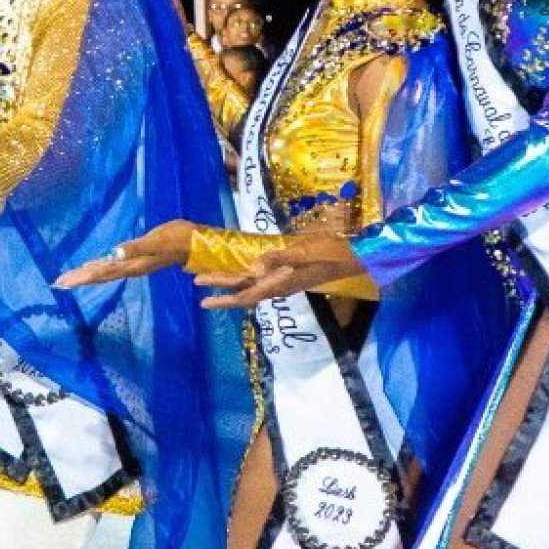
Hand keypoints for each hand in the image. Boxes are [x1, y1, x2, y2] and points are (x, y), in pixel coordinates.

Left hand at [54, 219, 193, 287]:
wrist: (195, 244)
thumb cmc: (178, 239)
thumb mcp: (157, 242)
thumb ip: (136, 248)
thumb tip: (115, 252)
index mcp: (132, 265)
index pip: (100, 273)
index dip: (81, 277)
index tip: (63, 283)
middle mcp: (129, 267)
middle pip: (98, 275)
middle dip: (78, 278)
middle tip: (57, 283)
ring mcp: (133, 264)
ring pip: (103, 271)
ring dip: (86, 275)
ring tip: (68, 279)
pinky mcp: (136, 257)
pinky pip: (112, 265)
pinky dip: (98, 267)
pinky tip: (91, 267)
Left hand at [195, 231, 364, 308]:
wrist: (352, 257)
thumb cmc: (327, 253)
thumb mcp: (302, 252)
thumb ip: (278, 259)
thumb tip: (253, 269)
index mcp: (277, 284)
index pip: (243, 294)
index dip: (222, 296)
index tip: (201, 296)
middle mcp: (277, 286)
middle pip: (243, 292)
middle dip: (220, 289)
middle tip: (196, 281)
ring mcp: (283, 282)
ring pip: (251, 287)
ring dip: (231, 285)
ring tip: (213, 280)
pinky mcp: (289, 276)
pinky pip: (262, 280)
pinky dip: (247, 278)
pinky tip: (245, 273)